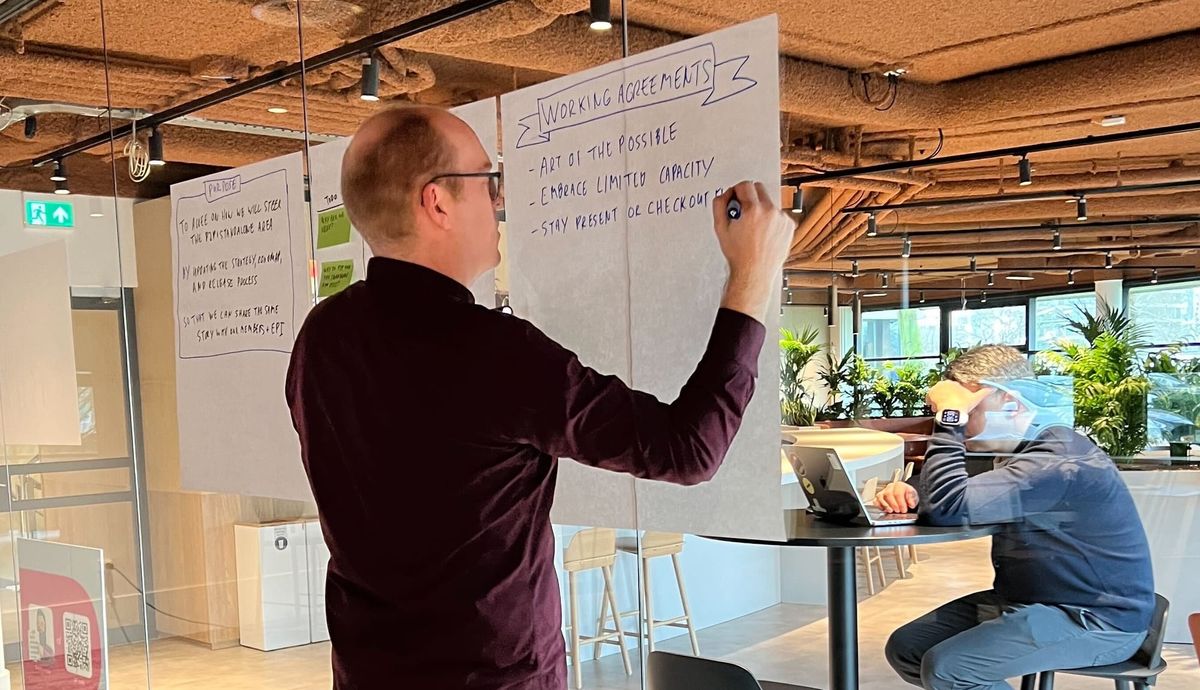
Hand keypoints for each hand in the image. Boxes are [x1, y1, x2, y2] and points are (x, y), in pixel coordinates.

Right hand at [713, 181, 795, 323]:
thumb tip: (725, 195)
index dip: (736, 190)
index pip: (745, 185)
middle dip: (749, 196)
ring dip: (761, 209)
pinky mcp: (789, 226)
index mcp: (754, 210)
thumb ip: (719, 205)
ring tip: (754, 228)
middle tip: (743, 211)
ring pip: (769, 202)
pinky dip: (771, 220)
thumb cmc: (739, 255)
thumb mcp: (721, 229)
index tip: (735, 198)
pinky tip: (764, 233)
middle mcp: (771, 212)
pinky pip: (778, 215)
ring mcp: (782, 219)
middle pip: (759, 188)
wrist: (755, 273)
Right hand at [875, 481, 917, 512]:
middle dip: (893, 505)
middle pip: (888, 494)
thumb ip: (912, 499)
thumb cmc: (908, 495)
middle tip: (898, 511)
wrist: (905, 495)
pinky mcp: (879, 497)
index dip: (900, 503)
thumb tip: (911, 503)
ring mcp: (883, 491)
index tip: (904, 509)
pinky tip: (884, 509)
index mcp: (899, 485)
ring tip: (891, 511)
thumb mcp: (914, 496)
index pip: (898, 493)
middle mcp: (890, 487)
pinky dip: (879, 505)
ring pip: (880, 497)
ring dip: (885, 505)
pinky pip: (875, 500)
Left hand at [926, 380, 994, 414]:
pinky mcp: (930, 394)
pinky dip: (931, 402)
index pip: (953, 387)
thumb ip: (984, 392)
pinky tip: (934, 408)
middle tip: (949, 405)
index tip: (955, 401)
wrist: (952, 412)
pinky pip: (929, 398)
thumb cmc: (963, 405)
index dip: (953, 395)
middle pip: (944, 390)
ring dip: (939, 400)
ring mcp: (936, 388)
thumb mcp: (976, 398)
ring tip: (942, 407)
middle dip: (946, 397)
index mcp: (955, 383)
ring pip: (937, 394)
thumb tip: (993, 388)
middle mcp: (945, 383)